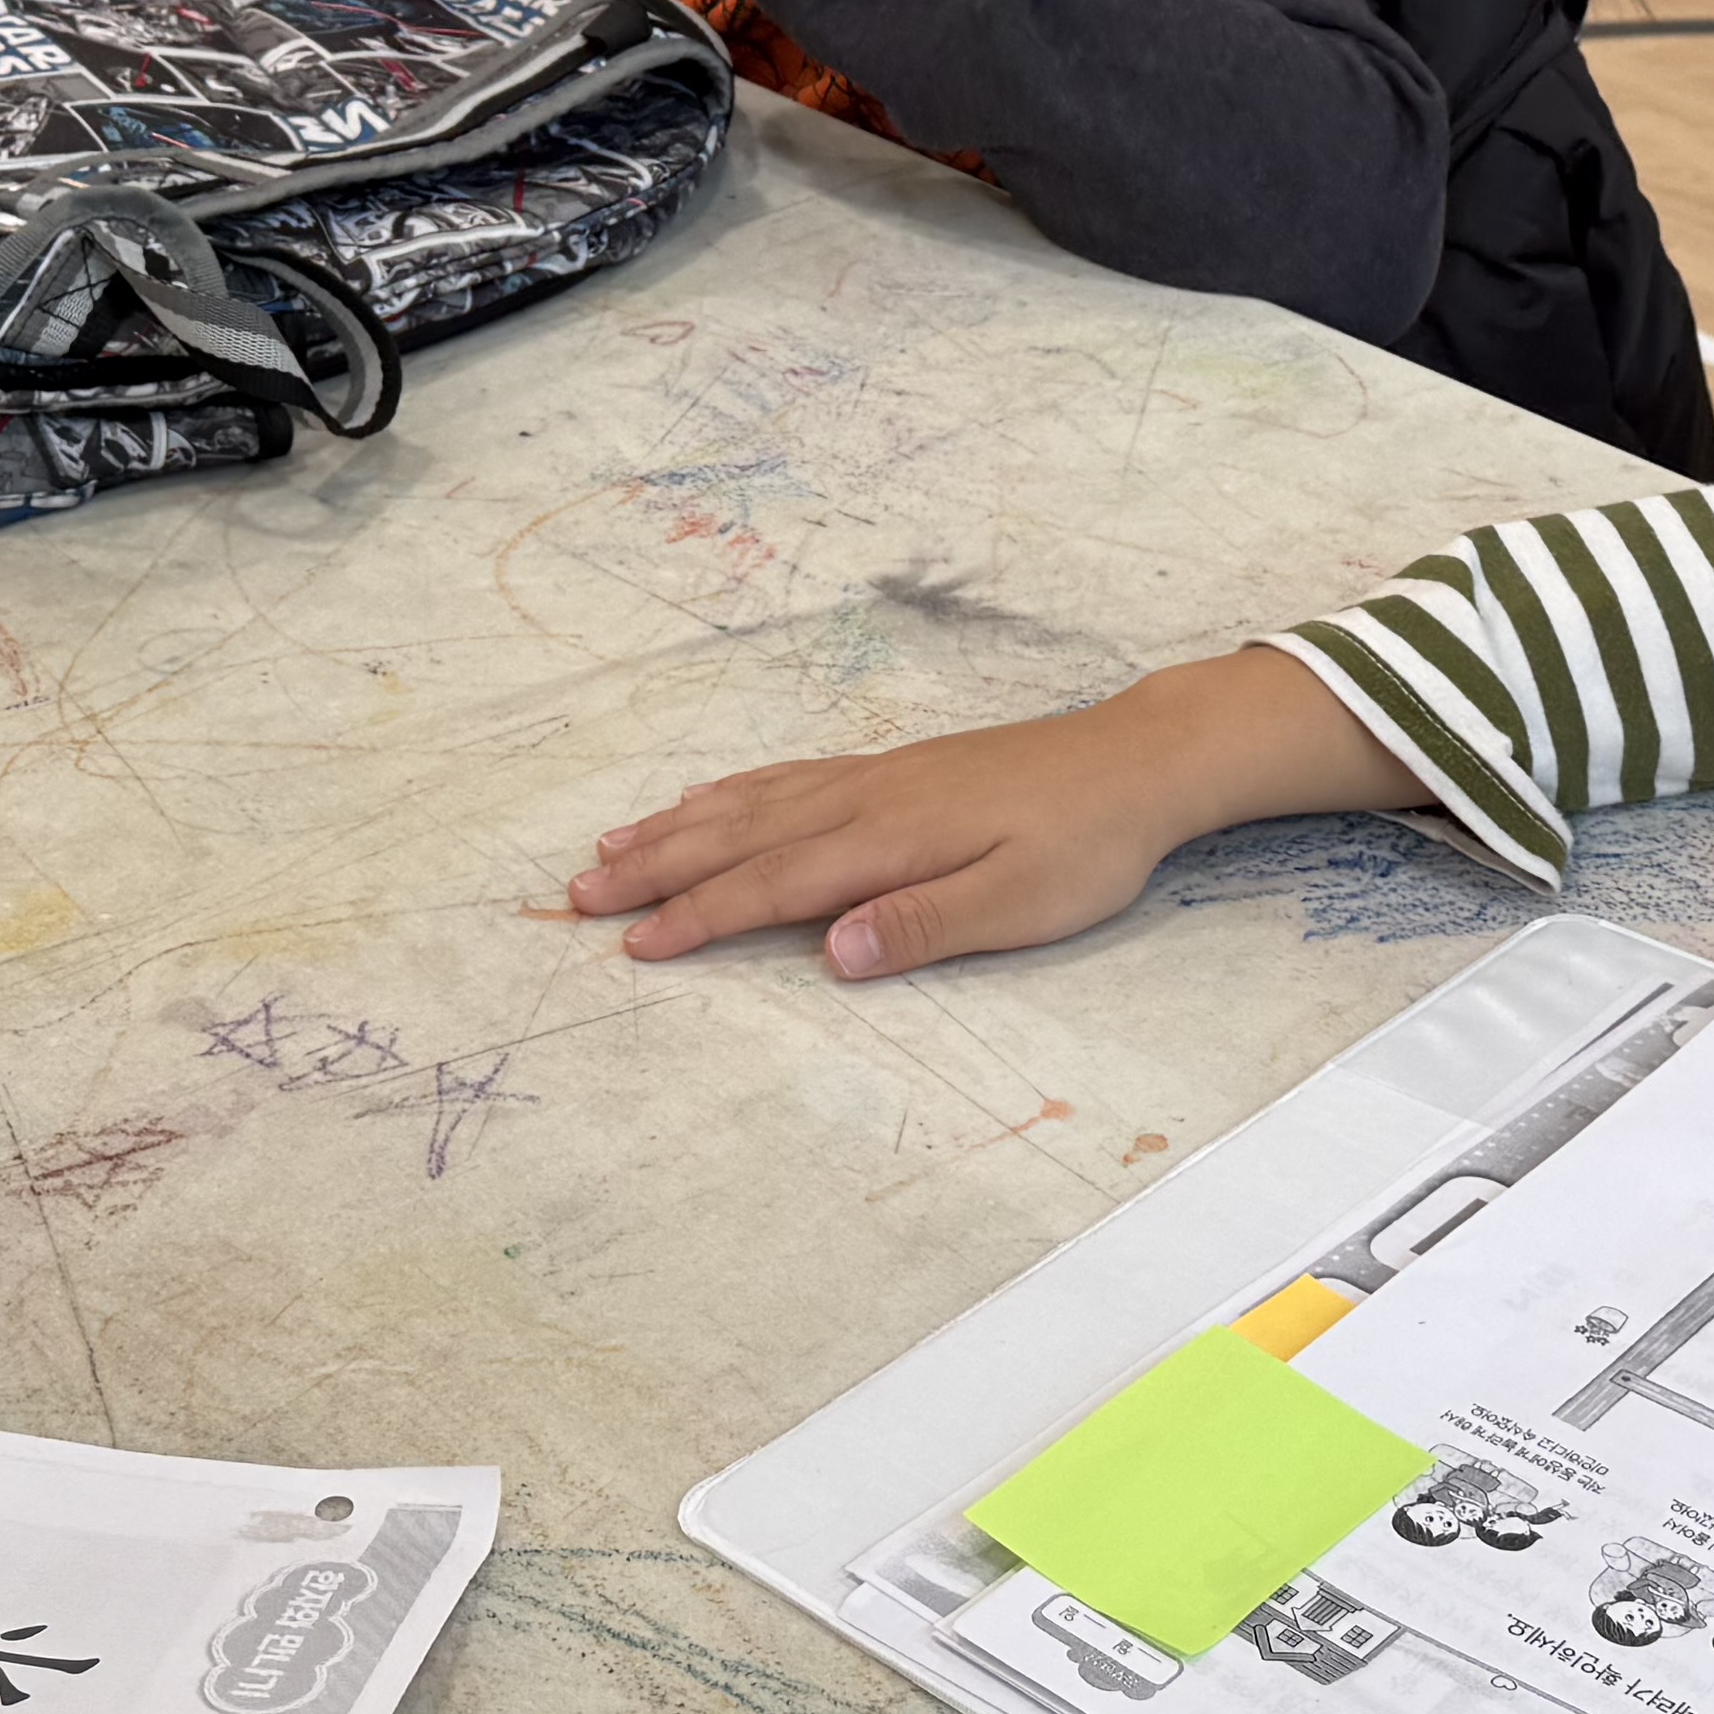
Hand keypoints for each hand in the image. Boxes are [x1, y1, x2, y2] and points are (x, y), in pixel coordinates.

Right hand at [569, 649, 1407, 975]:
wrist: (1136, 761)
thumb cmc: (1086, 845)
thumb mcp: (1021, 902)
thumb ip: (924, 926)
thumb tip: (832, 951)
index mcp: (889, 840)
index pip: (773, 885)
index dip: (699, 915)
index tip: (635, 944)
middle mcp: (864, 799)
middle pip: (739, 836)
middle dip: (656, 866)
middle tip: (577, 893)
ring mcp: (873, 777)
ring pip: (751, 801)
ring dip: (677, 826)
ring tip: (611, 846)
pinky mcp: (891, 769)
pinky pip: (786, 776)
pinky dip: (731, 791)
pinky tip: (704, 798)